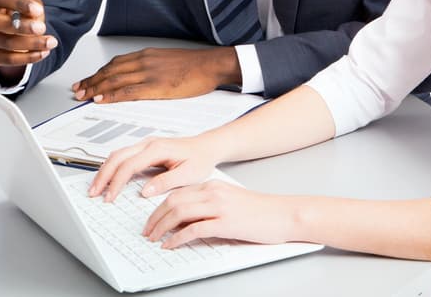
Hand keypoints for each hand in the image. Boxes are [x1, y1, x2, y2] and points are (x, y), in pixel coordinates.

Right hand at [0, 0, 57, 80]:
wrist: (9, 31)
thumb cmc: (17, 14)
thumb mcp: (26, 6)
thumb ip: (32, 7)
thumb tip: (36, 14)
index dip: (19, 4)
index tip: (38, 10)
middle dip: (22, 27)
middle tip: (42, 28)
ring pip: (5, 43)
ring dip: (31, 44)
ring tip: (50, 42)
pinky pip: (7, 59)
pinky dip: (27, 57)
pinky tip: (42, 53)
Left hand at [72, 47, 239, 102]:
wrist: (211, 65)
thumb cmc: (194, 65)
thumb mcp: (167, 61)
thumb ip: (150, 66)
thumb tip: (138, 75)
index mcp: (146, 55)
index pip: (114, 64)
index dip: (97, 73)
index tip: (87, 80)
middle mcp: (143, 61)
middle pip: (110, 72)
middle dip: (91, 81)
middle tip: (78, 89)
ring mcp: (148, 73)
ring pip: (114, 80)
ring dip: (96, 89)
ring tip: (83, 95)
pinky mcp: (156, 86)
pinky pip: (128, 91)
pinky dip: (111, 96)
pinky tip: (102, 100)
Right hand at [89, 135, 218, 202]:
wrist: (206, 147)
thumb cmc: (200, 159)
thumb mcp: (189, 175)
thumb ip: (166, 182)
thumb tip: (145, 191)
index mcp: (158, 149)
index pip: (129, 165)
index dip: (117, 182)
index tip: (110, 197)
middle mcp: (148, 143)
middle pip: (117, 157)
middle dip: (103, 175)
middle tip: (94, 193)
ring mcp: (145, 144)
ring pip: (117, 154)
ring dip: (105, 170)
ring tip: (97, 188)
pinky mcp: (145, 148)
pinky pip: (123, 155)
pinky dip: (112, 167)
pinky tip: (108, 178)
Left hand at [144, 181, 295, 248]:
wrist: (283, 214)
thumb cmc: (260, 211)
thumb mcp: (230, 201)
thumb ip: (208, 205)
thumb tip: (186, 220)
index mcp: (212, 185)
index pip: (177, 193)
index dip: (159, 207)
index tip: (151, 220)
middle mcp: (213, 192)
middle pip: (173, 201)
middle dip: (155, 218)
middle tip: (147, 232)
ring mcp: (219, 206)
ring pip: (179, 213)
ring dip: (162, 227)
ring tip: (154, 239)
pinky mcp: (226, 222)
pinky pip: (194, 230)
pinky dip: (177, 238)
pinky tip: (171, 245)